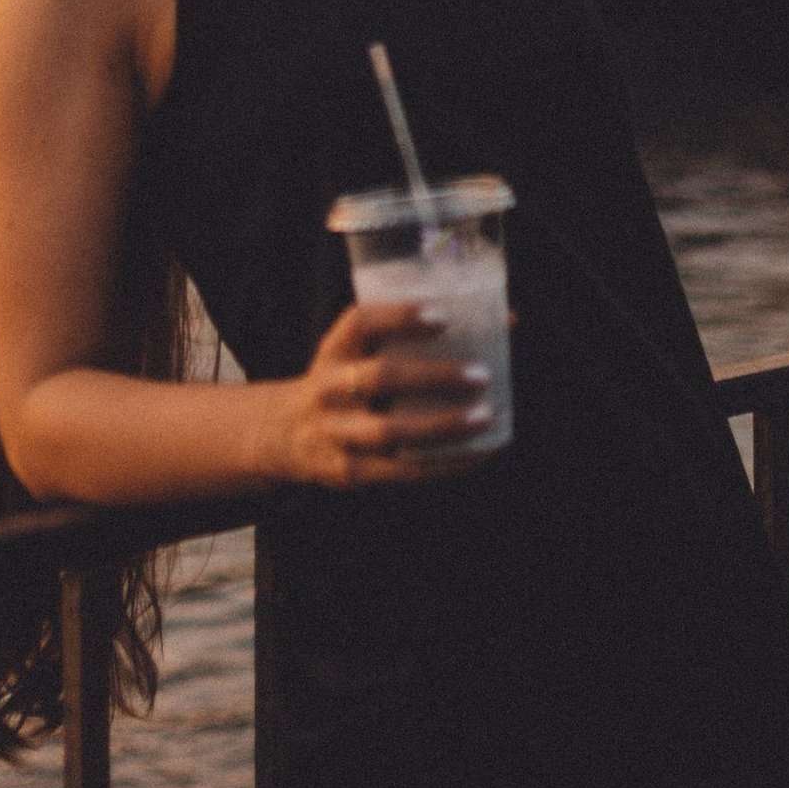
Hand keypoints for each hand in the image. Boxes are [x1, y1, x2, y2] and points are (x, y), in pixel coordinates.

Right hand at [266, 298, 496, 486]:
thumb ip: (412, 336)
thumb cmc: (345, 380)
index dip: (399, 317)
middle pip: (379, 379)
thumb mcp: (357, 351)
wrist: (284, 435)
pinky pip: (402, 471)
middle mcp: (329, 389)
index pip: (359, 323)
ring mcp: (337, 434)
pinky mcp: (351, 472)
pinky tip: (480, 453)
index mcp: (334, 350)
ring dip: (443, 426)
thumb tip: (504, 320)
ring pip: (391, 432)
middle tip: (481, 374)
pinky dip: (445, 464)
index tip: (443, 314)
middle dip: (433, 376)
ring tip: (486, 416)